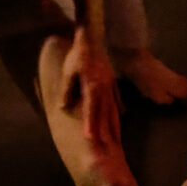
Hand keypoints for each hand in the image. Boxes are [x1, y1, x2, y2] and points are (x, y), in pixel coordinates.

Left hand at [60, 22, 120, 149]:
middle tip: (106, 147)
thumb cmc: (77, 56)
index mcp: (92, 87)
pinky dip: (119, 108)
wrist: (91, 39)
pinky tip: (122, 115)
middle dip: (105, 130)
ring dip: (113, 123)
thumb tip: (64, 107)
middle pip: (104, 113)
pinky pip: (116, 98)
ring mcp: (110, 85)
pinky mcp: (112, 81)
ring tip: (116, 137)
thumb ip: (68, 91)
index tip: (90, 138)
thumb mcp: (68, 73)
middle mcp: (104, 88)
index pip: (91, 109)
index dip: (90, 124)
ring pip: (113, 108)